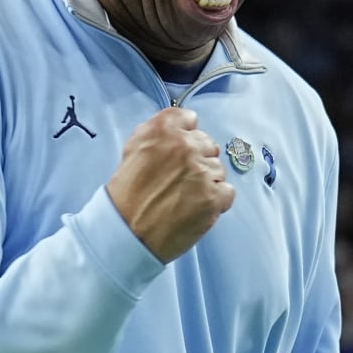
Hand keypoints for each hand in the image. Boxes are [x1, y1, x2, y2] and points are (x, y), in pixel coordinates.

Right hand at [106, 107, 234, 261]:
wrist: (126, 233)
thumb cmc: (125, 197)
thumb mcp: (132, 151)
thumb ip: (158, 134)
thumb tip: (180, 127)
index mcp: (163, 130)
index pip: (188, 119)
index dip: (185, 136)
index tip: (179, 151)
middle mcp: (185, 146)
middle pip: (207, 144)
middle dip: (196, 160)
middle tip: (179, 180)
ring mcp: (202, 172)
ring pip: (217, 169)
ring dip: (206, 182)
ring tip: (184, 198)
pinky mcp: (214, 197)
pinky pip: (227, 191)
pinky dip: (216, 201)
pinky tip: (196, 208)